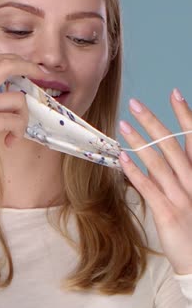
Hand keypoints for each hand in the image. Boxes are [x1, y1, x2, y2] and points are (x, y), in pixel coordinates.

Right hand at [0, 54, 39, 185]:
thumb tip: (3, 96)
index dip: (14, 59)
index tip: (28, 67)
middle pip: (6, 65)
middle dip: (30, 68)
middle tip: (42, 77)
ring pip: (18, 98)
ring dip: (24, 117)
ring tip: (15, 132)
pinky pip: (17, 120)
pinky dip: (18, 133)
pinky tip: (9, 142)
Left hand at [118, 88, 191, 274]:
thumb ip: (186, 172)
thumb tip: (164, 153)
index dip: (185, 115)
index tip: (174, 94)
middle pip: (172, 145)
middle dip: (154, 122)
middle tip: (136, 104)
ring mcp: (182, 197)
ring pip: (158, 162)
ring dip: (139, 142)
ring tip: (123, 125)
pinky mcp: (167, 213)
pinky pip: (148, 188)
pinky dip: (134, 172)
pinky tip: (122, 158)